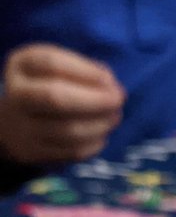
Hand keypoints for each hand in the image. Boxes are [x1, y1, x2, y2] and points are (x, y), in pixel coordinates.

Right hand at [0, 43, 125, 164]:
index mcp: (21, 66)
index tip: (110, 80)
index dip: (86, 72)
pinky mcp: (36, 152)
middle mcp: (17, 95)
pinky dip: (94, 144)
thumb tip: (111, 85)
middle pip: (57, 97)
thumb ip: (84, 70)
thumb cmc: (46, 87)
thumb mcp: (58, 68)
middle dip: (96, 100)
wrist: (15, 123)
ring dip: (100, 124)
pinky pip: (72, 151)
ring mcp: (24, 127)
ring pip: (69, 129)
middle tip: (118, 100)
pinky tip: (102, 135)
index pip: (52, 64)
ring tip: (114, 117)